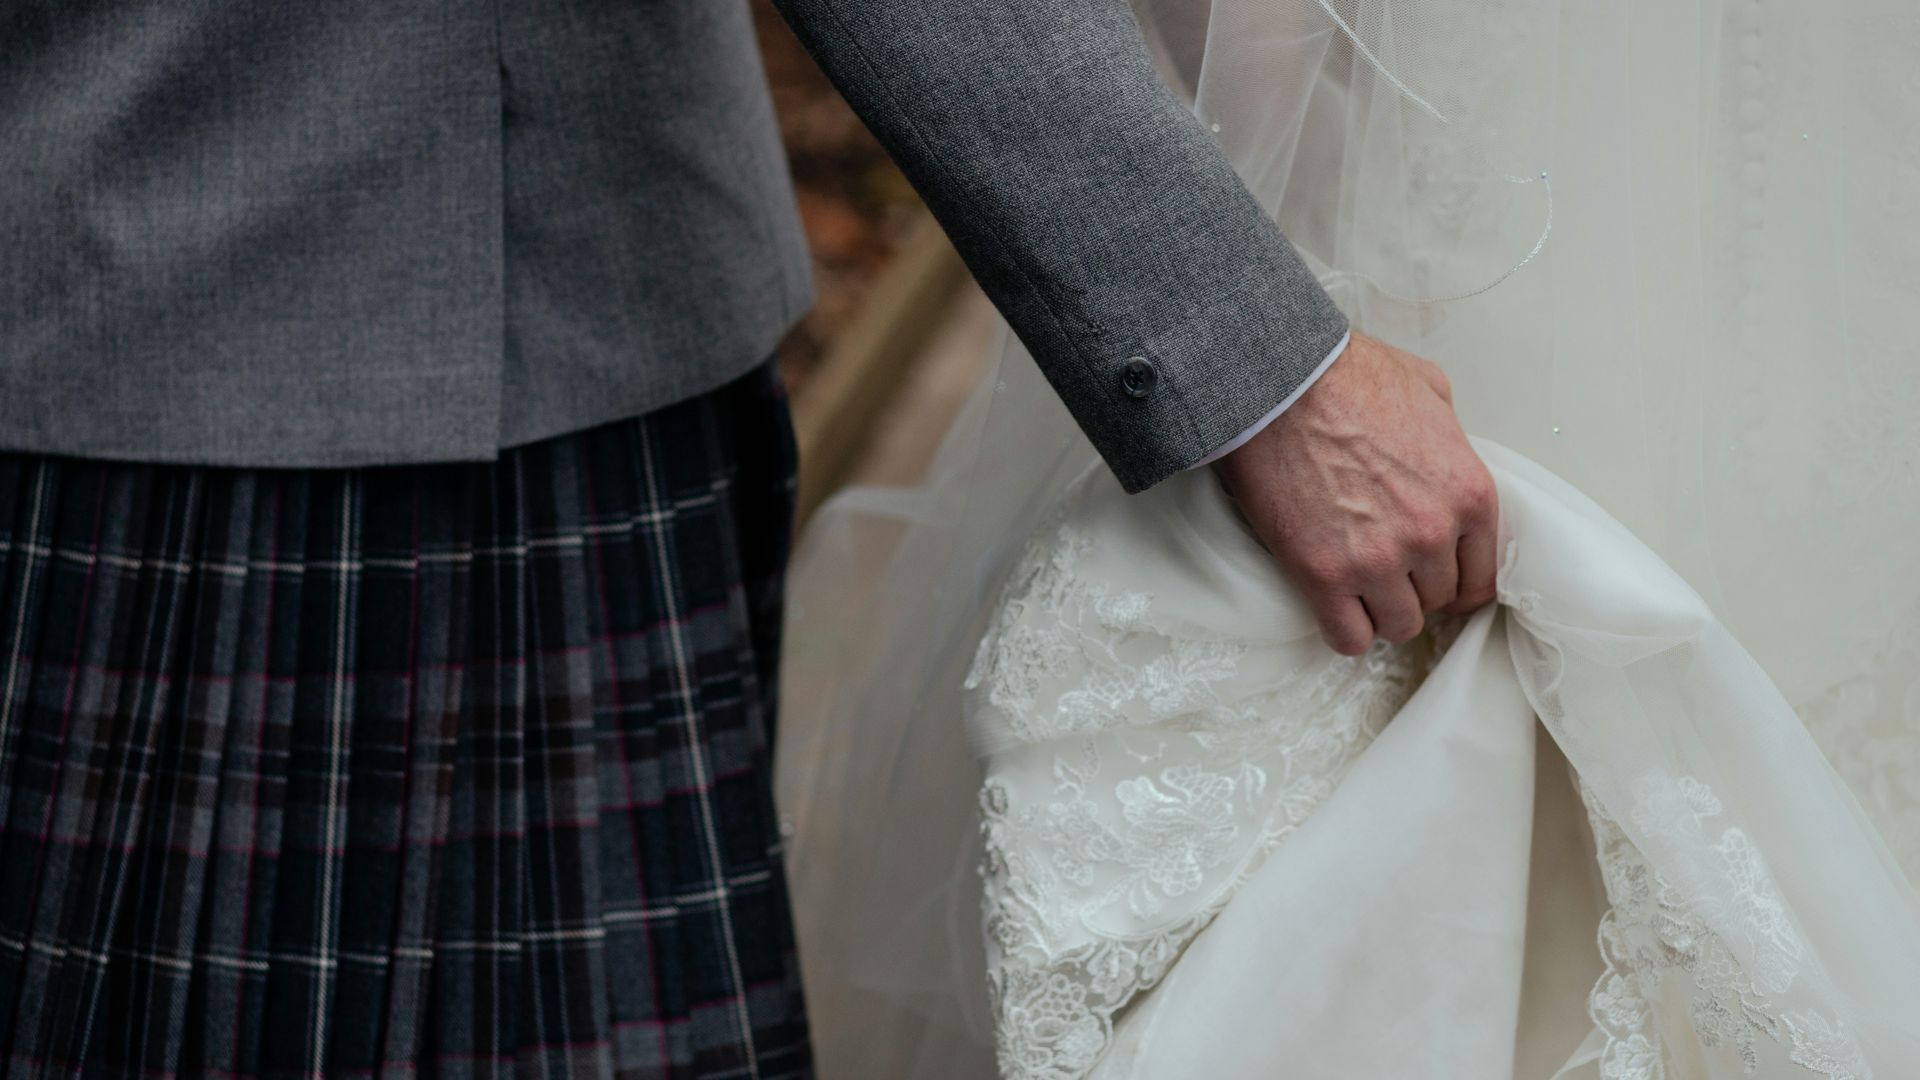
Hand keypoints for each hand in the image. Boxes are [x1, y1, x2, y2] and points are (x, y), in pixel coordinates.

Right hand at [1213, 332, 1498, 654]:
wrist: (1277, 381)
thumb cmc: (1345, 376)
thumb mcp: (1429, 389)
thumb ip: (1451, 434)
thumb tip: (1444, 453)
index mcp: (1468, 493)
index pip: (1482, 576)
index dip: (1456, 580)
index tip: (1435, 579)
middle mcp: (1431, 534)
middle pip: (1437, 601)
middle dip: (1413, 587)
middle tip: (1384, 565)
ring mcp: (1378, 559)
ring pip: (1398, 626)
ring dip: (1380, 610)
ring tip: (1357, 584)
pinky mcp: (1323, 575)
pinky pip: (1348, 639)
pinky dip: (1343, 629)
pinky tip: (1332, 603)